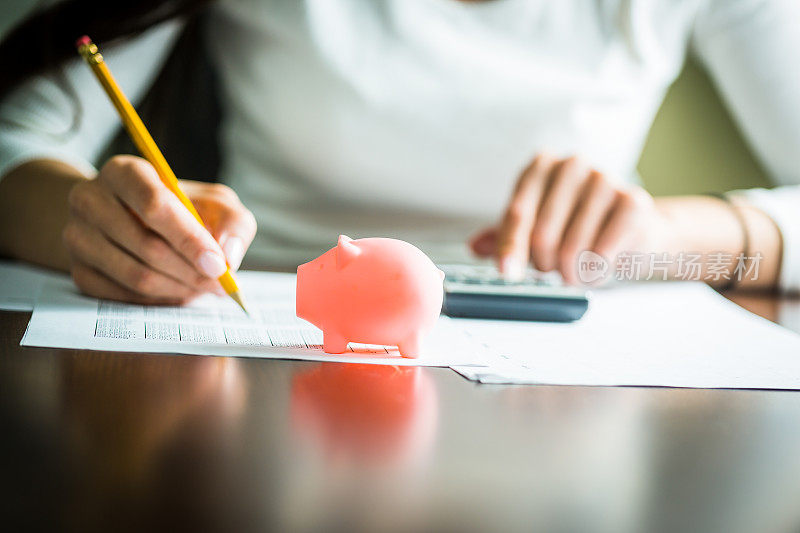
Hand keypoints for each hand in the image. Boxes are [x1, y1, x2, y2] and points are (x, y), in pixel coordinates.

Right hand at [63, 155, 256, 303]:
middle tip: (220, 285)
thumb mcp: (214, 203)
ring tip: (203, 288)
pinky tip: (178, 291)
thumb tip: (229, 255)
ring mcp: (78, 236)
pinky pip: (123, 296)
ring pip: (135, 276)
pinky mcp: (78, 269)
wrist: (132, 218)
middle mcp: (90, 199)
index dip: (190, 239)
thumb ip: (233, 222)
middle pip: (146, 245)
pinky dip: (159, 300)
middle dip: (191, 272)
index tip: (219, 265)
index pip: (155, 205)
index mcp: (125, 171)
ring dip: (178, 288)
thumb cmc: (182, 208)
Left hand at [470, 154, 669, 283]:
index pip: (517, 214)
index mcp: (540, 167)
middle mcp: (572, 165)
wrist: (633, 228)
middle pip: (542, 234)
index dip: (510, 248)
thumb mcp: (536, 227)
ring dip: (571, 273)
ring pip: (572, 248)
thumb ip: (505, 236)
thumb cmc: (577, 224)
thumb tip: (476, 246)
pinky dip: (596, 272)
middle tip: (553, 269)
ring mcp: (604, 179)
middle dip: (544, 265)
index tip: (506, 273)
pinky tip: (600, 267)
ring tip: (578, 269)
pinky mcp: (633, 201)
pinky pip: (602, 253)